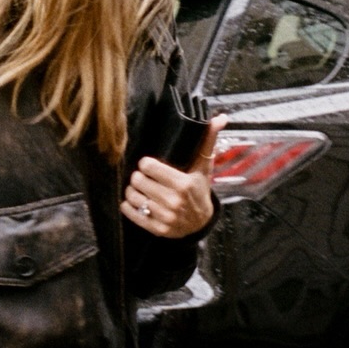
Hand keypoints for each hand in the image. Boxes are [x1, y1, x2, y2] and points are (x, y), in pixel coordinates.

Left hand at [120, 115, 228, 238]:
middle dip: (138, 176)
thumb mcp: (203, 167)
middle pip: (137, 180)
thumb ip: (207, 141)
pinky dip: (128, 205)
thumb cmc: (199, 189)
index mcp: (183, 184)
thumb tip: (220, 118)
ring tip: (140, 188)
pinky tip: (135, 201)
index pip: (148, 167)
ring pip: (132, 196)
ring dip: (132, 190)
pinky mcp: (157, 229)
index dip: (146, 164)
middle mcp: (173, 201)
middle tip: (143, 177)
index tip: (149, 165)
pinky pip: (131, 213)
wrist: (201, 222)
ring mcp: (165, 217)